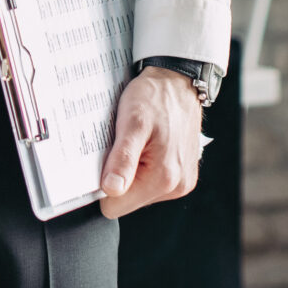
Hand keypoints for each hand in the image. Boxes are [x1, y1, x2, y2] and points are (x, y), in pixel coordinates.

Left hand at [96, 67, 203, 219]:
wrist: (179, 81)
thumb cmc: (156, 97)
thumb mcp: (132, 123)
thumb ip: (122, 159)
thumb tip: (111, 190)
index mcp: (164, 177)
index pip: (115, 206)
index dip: (105, 183)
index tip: (107, 159)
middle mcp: (177, 186)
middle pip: (127, 200)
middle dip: (119, 175)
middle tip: (124, 144)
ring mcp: (181, 182)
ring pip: (138, 192)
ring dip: (132, 170)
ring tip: (137, 141)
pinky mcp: (182, 176)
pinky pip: (151, 182)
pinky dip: (144, 166)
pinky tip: (147, 145)